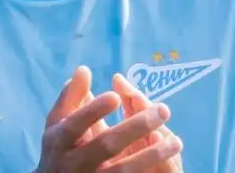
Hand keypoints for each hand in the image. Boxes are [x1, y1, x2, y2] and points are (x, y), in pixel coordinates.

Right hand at [36, 66, 182, 172]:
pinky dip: (149, 170)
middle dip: (135, 127)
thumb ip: (70, 97)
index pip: (74, 126)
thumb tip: (84, 70)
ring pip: (123, 170)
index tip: (115, 95)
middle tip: (163, 110)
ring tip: (177, 140)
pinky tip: (169, 160)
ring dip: (152, 155)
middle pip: (105, 146)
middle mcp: (74, 164)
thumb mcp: (57, 123)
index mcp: (58, 142)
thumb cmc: (59, 147)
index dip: (93, 111)